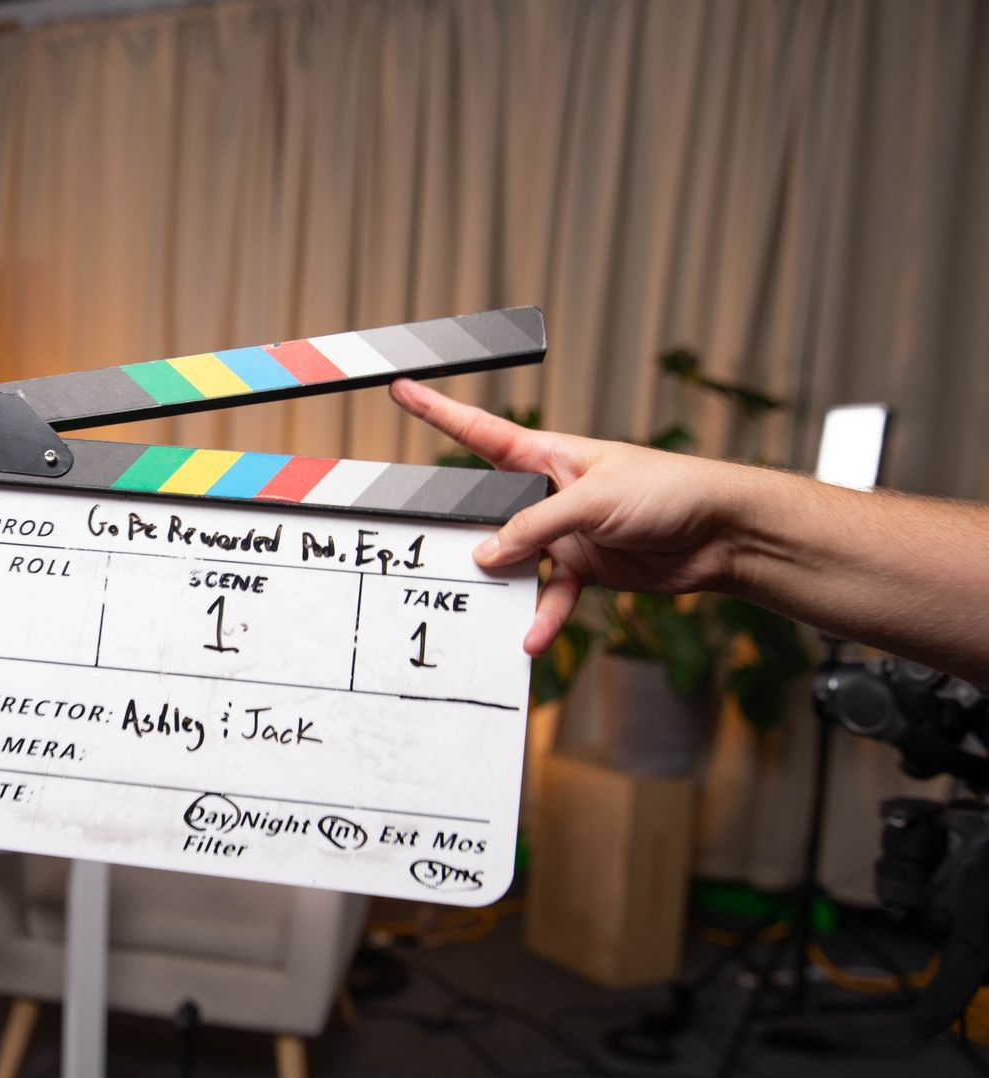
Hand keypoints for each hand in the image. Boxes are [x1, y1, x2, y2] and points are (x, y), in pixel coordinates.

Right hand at [389, 378, 750, 655]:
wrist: (721, 534)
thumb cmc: (668, 491)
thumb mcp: (594, 500)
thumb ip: (536, 525)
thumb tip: (486, 556)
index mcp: (547, 455)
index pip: (480, 431)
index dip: (438, 411)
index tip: (401, 392)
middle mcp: (548, 492)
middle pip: (488, 511)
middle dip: (461, 530)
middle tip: (428, 546)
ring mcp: (563, 533)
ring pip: (514, 561)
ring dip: (503, 586)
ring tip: (484, 605)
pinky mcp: (584, 569)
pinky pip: (551, 595)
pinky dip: (543, 617)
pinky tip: (533, 639)